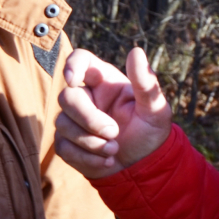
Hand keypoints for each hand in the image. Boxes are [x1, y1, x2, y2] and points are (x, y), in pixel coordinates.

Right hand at [54, 46, 172, 177]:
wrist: (143, 166)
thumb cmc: (150, 132)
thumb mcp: (155, 109)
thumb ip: (146, 82)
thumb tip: (136, 51)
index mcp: (104, 82)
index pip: (80, 59)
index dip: (72, 65)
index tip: (72, 81)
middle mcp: (85, 97)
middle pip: (67, 97)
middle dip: (90, 119)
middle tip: (114, 133)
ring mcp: (73, 121)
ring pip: (63, 124)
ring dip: (92, 143)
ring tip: (114, 150)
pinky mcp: (67, 143)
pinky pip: (63, 148)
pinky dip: (87, 159)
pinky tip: (106, 162)